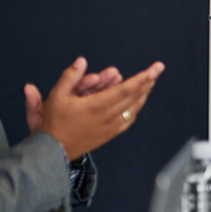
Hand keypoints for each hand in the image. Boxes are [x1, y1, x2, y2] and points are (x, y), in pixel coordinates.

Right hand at [32, 58, 165, 159]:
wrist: (55, 150)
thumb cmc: (54, 123)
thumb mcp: (56, 96)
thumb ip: (70, 76)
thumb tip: (81, 61)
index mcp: (97, 106)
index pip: (126, 89)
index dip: (143, 78)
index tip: (155, 68)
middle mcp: (108, 117)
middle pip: (135, 97)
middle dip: (147, 82)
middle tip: (156, 70)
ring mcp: (112, 126)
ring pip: (134, 108)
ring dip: (144, 93)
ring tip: (150, 82)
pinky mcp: (111, 133)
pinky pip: (129, 119)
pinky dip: (136, 107)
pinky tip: (138, 100)